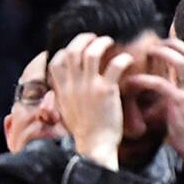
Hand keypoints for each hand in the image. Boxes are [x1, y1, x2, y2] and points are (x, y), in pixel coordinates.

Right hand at [49, 33, 136, 170]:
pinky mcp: (106, 91)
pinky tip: (127, 60)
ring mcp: (89, 87)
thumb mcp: (66, 110)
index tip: (77, 48)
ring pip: (91, 53)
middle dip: (84, 39)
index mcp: (62, 90)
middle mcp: (73, 86)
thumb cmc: (84, 130)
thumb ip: (64, 94)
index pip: (56, 61)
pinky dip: (122, 58)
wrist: (94, 145)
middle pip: (73, 51)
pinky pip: (114, 66)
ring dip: (101, 43)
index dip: (66, 50)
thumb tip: (64, 84)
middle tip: (95, 38)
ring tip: (109, 42)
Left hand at [123, 38, 183, 177]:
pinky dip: (145, 80)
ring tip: (145, 52)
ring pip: (181, 63)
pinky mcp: (180, 103)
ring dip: (162, 54)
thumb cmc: (183, 127)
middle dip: (172, 43)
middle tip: (152, 42)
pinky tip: (131, 80)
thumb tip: (159, 77)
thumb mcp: (180, 103)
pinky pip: (162, 85)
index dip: (179, 43)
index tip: (161, 40)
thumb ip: (173, 88)